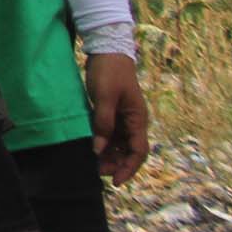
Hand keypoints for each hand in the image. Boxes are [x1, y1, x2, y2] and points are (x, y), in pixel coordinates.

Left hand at [86, 51, 151, 183]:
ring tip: (94, 165)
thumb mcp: (104, 97)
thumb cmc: (109, 72)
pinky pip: (111, 134)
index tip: (115, 180)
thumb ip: (103, 123)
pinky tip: (93, 149)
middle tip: (98, 173)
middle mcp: (133, 121)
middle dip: (117, 164)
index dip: (129, 168)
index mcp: (138, 119)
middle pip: (129, 151)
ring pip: (120, 144)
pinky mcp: (112, 112)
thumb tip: (98, 149)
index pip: (138, 151)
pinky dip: (104, 143)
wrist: (108, 51)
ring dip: (110, 155)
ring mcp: (123, 117)